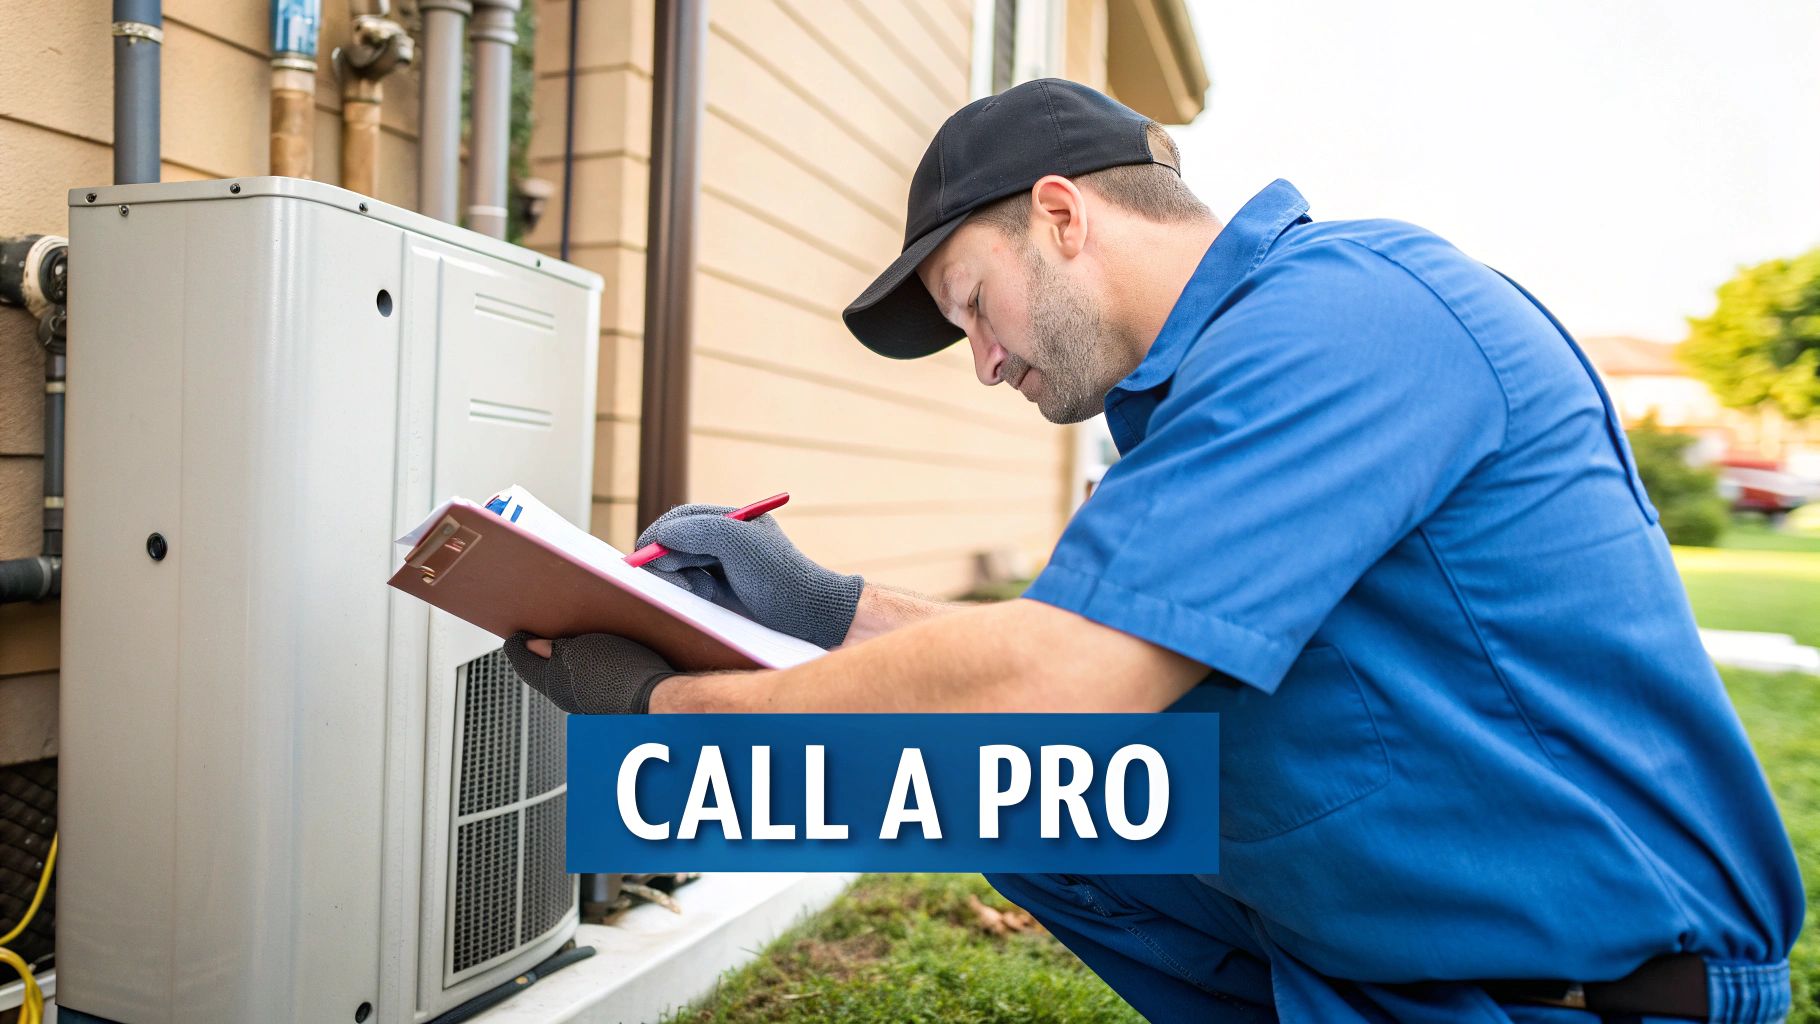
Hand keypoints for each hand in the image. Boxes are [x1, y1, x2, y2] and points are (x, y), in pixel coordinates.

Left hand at [503, 631, 677, 713]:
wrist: (659, 702)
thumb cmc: (622, 675)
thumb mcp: (582, 648)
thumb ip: (554, 648)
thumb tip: (532, 646)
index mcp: (551, 683)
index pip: (521, 662)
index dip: (517, 643)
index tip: (517, 633)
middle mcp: (566, 698)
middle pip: (545, 671)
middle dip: (544, 653)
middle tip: (546, 633)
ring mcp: (587, 704)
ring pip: (569, 679)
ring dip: (570, 663)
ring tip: (581, 641)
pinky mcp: (609, 705)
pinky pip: (591, 684)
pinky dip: (591, 672)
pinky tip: (607, 661)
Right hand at [637, 504, 862, 649]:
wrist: (810, 617)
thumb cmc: (781, 578)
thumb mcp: (741, 546)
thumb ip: (701, 531)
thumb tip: (662, 535)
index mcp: (730, 521)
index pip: (681, 520)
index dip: (659, 535)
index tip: (644, 555)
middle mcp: (723, 541)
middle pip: (674, 545)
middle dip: (669, 562)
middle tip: (680, 583)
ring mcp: (721, 568)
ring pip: (678, 568)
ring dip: (679, 580)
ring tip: (700, 594)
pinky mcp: (721, 594)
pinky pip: (688, 589)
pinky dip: (688, 594)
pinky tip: (705, 603)